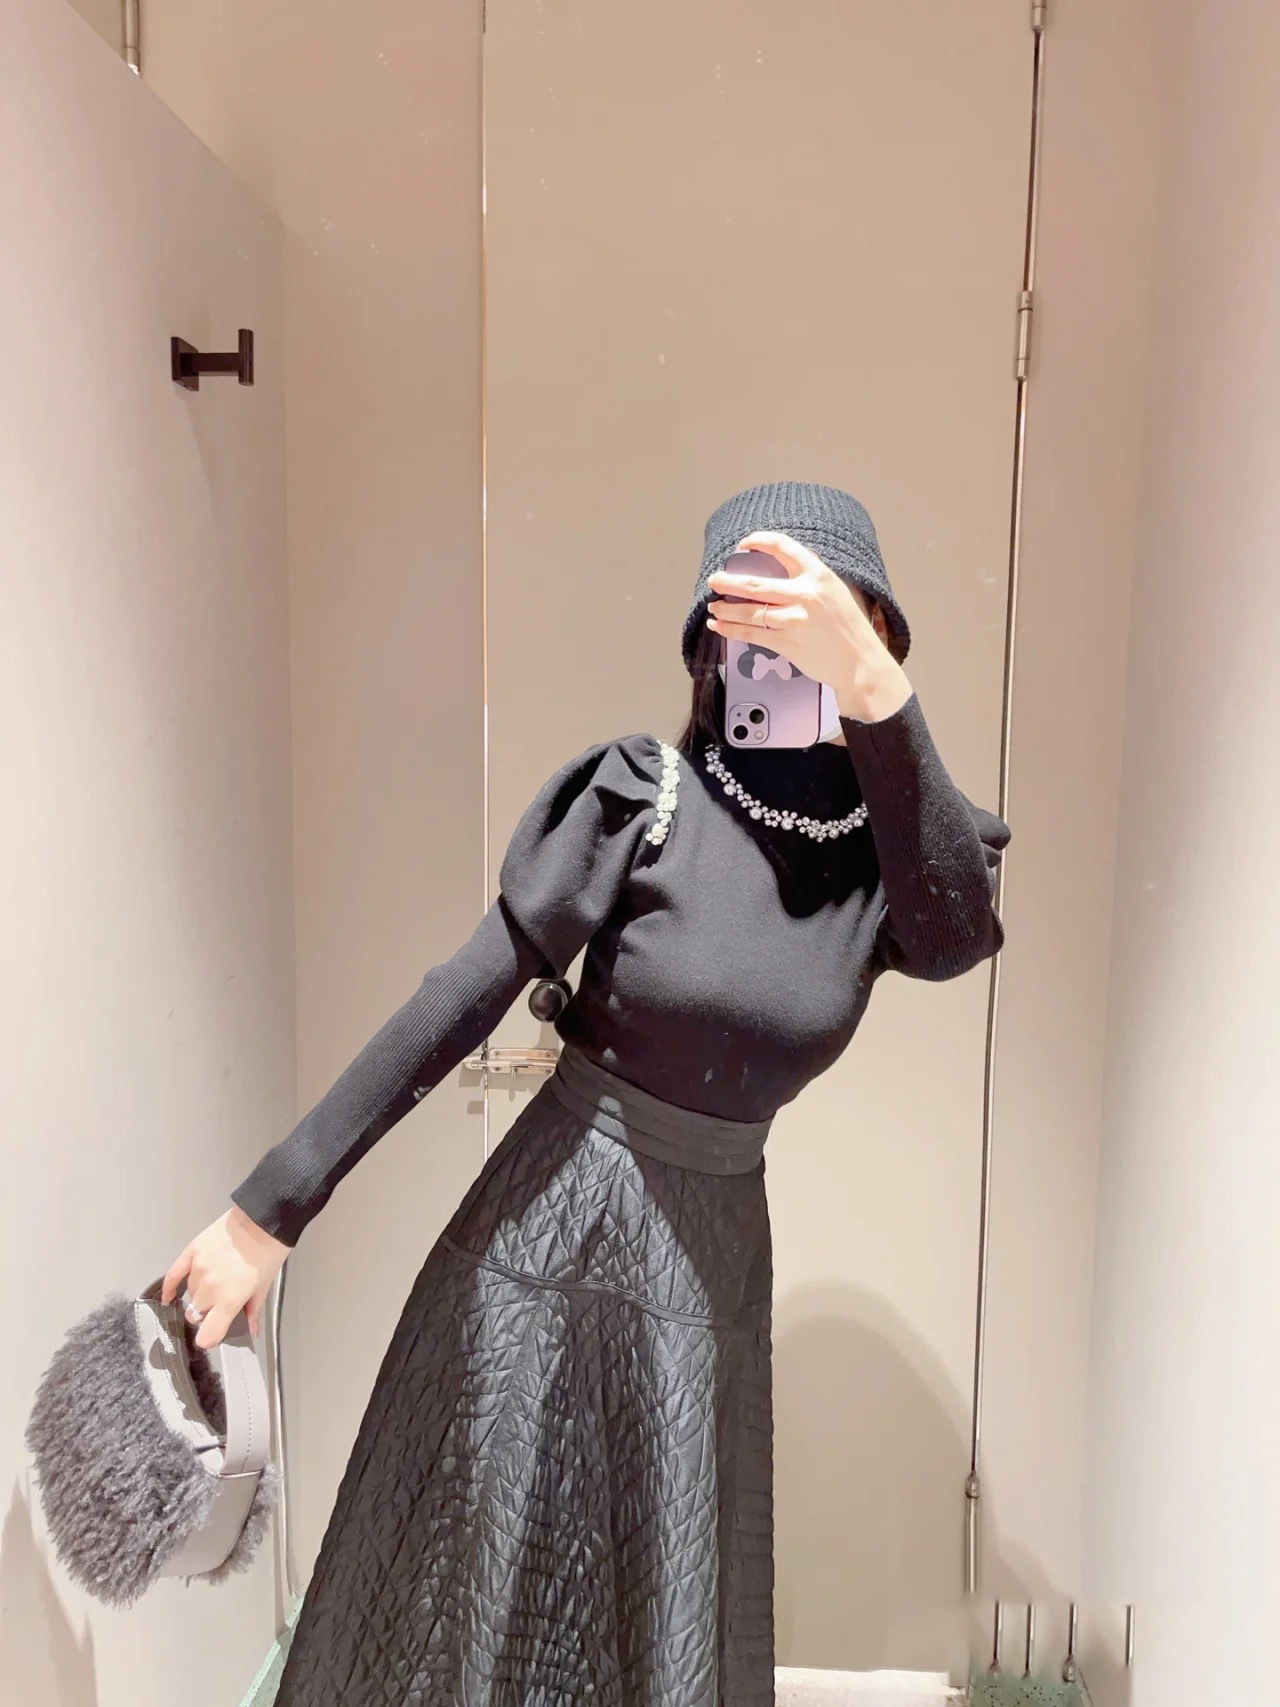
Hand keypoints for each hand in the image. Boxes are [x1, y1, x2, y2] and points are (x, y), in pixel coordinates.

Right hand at [161, 1205, 289, 1349]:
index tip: (213, 1335)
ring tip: (215, 1283)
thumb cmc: (270, 1251)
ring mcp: (198, 1268)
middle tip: (221, 1303)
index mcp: (230, 1299)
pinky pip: (172, 1275)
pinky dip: (169, 1288)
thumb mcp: (264, 1286)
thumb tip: (250, 1331)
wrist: (264, 1218)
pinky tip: (169, 1297)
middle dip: (207, 1312)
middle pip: (197, 1313)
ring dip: (199, 1295)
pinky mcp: (192, 1251)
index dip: (210, 1338)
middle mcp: (210, 1287)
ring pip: (190, 1294)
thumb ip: (252, 1312)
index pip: (207, 1334)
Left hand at [706, 530, 911, 722]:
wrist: (859, 662)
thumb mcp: (835, 591)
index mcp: (819, 575)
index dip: (758, 542)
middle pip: (756, 584)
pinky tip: (720, 626)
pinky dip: (732, 629)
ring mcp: (794, 619)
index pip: (783, 547)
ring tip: (714, 607)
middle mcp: (806, 594)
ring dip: (726, 608)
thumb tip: (782, 569)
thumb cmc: (848, 628)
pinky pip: (752, 633)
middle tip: (713, 580)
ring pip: (749, 610)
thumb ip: (810, 579)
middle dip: (728, 581)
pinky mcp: (787, 642)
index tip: (743, 545)